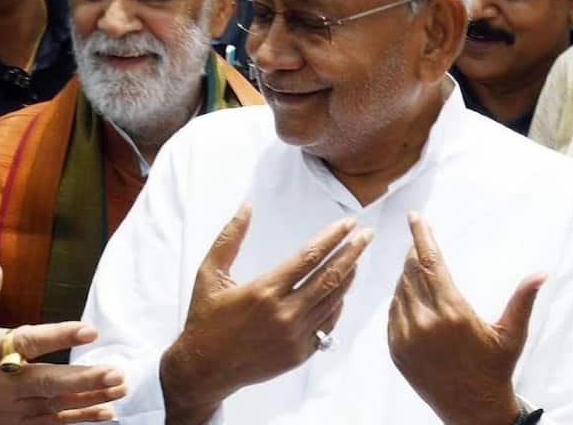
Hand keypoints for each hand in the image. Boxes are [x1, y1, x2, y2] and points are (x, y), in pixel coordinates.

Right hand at [0, 263, 125, 424]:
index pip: (27, 342)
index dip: (59, 336)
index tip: (89, 330)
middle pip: (48, 382)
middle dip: (86, 379)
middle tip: (118, 373)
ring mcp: (5, 409)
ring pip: (54, 406)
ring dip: (89, 399)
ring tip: (120, 390)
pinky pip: (48, 424)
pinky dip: (77, 419)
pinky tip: (104, 414)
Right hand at [161, 203, 372, 424]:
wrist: (205, 367)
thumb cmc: (205, 317)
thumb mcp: (209, 273)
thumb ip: (229, 238)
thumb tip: (246, 206)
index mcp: (264, 290)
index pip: (309, 257)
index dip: (332, 238)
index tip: (348, 223)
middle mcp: (284, 313)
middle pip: (330, 277)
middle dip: (352, 253)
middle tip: (367, 235)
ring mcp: (295, 336)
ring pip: (333, 301)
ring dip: (348, 277)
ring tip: (357, 258)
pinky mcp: (300, 353)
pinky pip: (328, 324)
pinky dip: (338, 304)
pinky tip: (342, 290)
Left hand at [387, 212, 545, 424]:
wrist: (472, 408)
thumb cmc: (495, 368)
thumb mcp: (512, 334)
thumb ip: (522, 300)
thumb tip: (541, 273)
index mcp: (452, 312)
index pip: (430, 262)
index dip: (421, 236)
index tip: (414, 217)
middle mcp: (424, 322)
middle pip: (411, 273)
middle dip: (414, 255)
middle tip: (419, 244)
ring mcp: (406, 336)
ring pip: (399, 291)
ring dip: (406, 277)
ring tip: (419, 273)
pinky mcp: (395, 348)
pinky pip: (392, 313)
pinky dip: (400, 301)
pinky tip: (411, 299)